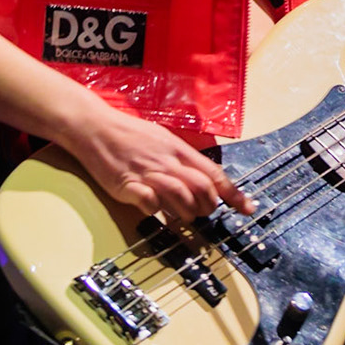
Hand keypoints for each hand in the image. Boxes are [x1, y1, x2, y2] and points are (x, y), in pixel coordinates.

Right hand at [65, 104, 252, 220]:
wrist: (96, 127)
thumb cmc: (130, 134)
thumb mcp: (163, 140)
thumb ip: (183, 161)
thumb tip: (204, 180)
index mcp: (179, 150)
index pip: (214, 174)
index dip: (233, 194)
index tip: (248, 209)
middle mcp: (167, 161)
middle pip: (201, 188)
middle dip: (209, 207)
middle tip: (204, 213)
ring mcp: (147, 172)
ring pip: (180, 195)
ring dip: (187, 212)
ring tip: (184, 217)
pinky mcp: (126, 183)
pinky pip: (147, 200)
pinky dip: (155, 210)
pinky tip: (154, 210)